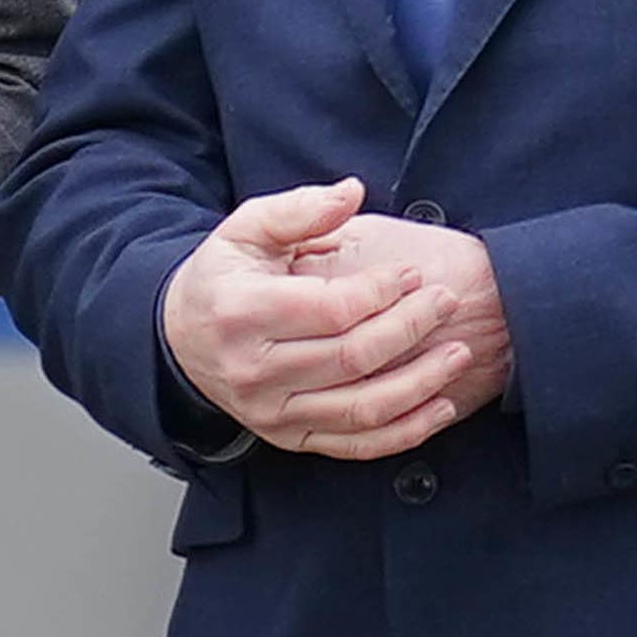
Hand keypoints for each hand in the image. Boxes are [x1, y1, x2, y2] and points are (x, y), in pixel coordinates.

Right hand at [160, 180, 483, 461]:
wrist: (179, 340)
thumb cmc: (222, 278)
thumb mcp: (245, 229)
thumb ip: (300, 210)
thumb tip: (351, 191)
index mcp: (243, 313)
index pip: (330, 309)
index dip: (382, 291)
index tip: (413, 273)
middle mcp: (256, 371)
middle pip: (352, 357)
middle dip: (411, 328)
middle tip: (446, 301)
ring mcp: (273, 412)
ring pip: (362, 408)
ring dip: (421, 383)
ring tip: (458, 354)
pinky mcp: (289, 438)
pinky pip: (357, 445)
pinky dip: (406, 431)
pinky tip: (441, 405)